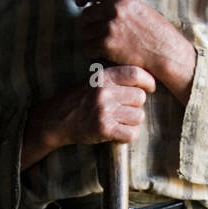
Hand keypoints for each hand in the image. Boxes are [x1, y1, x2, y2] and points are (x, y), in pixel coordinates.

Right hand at [21, 66, 155, 169]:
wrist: (57, 120)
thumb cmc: (79, 99)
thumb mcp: (94, 80)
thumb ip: (115, 77)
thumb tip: (147, 76)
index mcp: (103, 76)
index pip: (135, 73)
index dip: (148, 81)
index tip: (150, 87)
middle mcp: (104, 92)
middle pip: (140, 97)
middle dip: (136, 105)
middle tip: (124, 110)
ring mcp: (104, 111)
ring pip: (138, 116)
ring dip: (132, 121)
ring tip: (117, 121)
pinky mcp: (104, 129)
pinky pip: (131, 133)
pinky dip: (127, 135)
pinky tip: (117, 132)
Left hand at [75, 0, 195, 101]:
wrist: (166, 54)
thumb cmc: (157, 35)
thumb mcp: (140, 9)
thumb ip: (121, 6)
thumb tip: (100, 8)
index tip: (79, 0)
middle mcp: (114, 8)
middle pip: (86, 14)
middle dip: (87, 24)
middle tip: (95, 33)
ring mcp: (109, 26)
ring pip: (84, 32)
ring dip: (89, 39)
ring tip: (101, 45)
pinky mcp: (106, 44)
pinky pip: (87, 47)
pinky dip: (92, 52)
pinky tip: (101, 54)